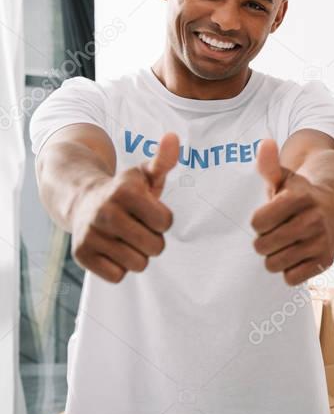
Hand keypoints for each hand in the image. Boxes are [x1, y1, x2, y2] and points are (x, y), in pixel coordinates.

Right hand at [70, 133, 177, 282]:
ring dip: (138, 255)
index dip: (163, 219)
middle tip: (139, 228)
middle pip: (156, 247)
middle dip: (153, 240)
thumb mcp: (144, 174)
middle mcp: (105, 212)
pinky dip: (119, 267)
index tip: (149, 211)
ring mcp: (90, 234)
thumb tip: (173, 137)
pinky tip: (112, 249)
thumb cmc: (124, 191)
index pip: (166, 223)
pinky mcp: (80, 255)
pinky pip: (118, 276)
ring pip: (138, 264)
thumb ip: (163, 160)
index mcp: (125, 192)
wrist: (81, 201)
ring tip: (126, 238)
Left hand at [251, 139, 333, 285]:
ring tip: (286, 243)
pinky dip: (289, 270)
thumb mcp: (284, 177)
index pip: (257, 222)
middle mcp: (314, 219)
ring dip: (274, 256)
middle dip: (264, 240)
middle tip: (278, 231)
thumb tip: (265, 143)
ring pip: (273, 264)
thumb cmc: (299, 193)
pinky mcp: (326, 260)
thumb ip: (269, 164)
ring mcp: (322, 241)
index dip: (259, 221)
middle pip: (262, 245)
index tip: (270, 215)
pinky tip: (297, 255)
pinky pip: (290, 278)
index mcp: (301, 197)